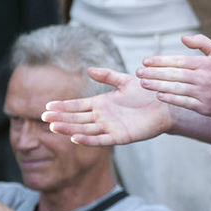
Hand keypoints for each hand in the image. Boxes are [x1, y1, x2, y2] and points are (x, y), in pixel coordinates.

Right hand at [43, 67, 172, 146]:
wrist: (166, 105)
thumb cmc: (147, 93)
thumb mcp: (126, 81)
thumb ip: (108, 76)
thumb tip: (89, 70)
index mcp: (101, 104)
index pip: (77, 106)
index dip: (63, 106)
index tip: (47, 106)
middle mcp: (103, 117)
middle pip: (77, 118)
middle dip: (61, 117)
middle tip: (44, 117)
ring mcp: (110, 128)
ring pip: (85, 129)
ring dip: (69, 128)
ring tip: (54, 126)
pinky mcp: (120, 137)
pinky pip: (101, 140)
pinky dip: (88, 139)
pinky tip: (75, 137)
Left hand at [135, 34, 210, 118]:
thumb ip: (201, 42)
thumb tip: (182, 38)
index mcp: (206, 64)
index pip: (179, 61)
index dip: (161, 61)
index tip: (145, 61)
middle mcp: (204, 78)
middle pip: (175, 75)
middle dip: (154, 73)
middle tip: (139, 72)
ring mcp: (203, 93)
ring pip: (176, 89)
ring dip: (158, 86)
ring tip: (143, 83)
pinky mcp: (203, 107)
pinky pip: (183, 102)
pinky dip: (170, 99)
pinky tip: (158, 95)